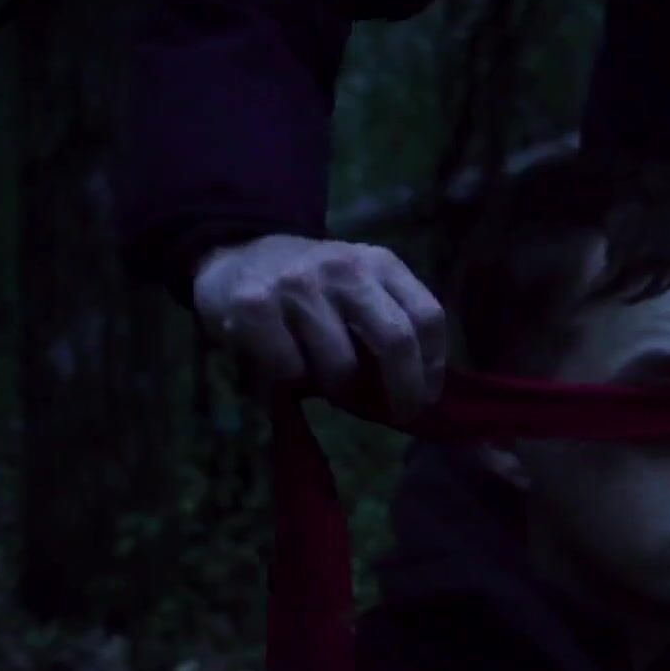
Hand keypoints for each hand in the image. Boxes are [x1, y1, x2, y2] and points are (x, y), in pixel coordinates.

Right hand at [192, 234, 447, 421]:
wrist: (236, 255)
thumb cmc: (310, 287)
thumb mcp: (357, 288)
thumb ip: (388, 323)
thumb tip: (417, 391)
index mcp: (378, 262)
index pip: (427, 316)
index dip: (433, 366)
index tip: (426, 397)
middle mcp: (343, 267)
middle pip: (396, 339)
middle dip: (404, 388)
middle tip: (399, 415)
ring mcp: (298, 284)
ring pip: (341, 365)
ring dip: (337, 389)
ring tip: (325, 381)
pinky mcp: (255, 305)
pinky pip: (290, 369)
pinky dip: (292, 381)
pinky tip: (285, 366)